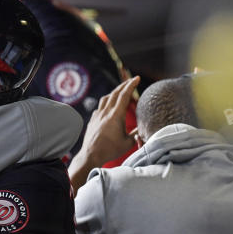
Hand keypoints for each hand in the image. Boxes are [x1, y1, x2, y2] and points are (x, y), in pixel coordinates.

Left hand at [69, 76, 139, 190]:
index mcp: (116, 115)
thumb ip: (136, 134)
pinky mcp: (92, 120)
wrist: (91, 155)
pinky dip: (106, 103)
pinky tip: (109, 106)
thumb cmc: (110, 150)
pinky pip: (100, 107)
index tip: (136, 78)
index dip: (131, 85)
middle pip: (115, 93)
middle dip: (124, 85)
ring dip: (114, 92)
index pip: (124, 95)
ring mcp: (97, 115)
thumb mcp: (128, 142)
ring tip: (120, 91)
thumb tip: (141, 129)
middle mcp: (105, 112)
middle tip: (131, 81)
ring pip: (106, 98)